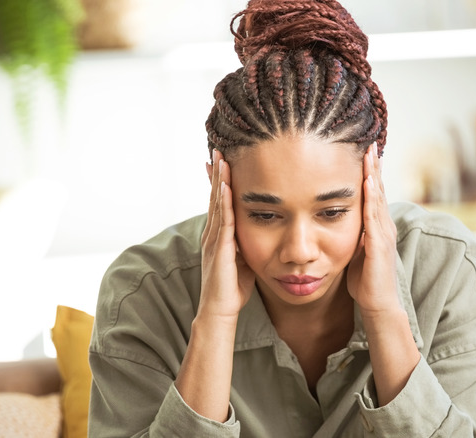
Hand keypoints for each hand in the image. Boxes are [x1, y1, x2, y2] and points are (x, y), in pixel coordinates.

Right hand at [200, 150, 255, 318]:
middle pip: (215, 196)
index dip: (220, 181)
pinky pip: (223, 221)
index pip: (219, 202)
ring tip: (220, 159)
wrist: (220, 310)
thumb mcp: (244, 259)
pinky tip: (226, 186)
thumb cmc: (233, 289)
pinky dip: (224, 202)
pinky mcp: (220, 249)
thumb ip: (247, 243)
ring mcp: (214, 240)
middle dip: (217, 173)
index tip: (222, 161)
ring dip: (219, 181)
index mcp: (218, 235)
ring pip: (217, 204)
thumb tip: (262, 231)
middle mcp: (213, 233)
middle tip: (218, 150)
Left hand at [347, 143, 399, 315]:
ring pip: (380, 198)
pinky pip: (375, 217)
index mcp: (378, 227)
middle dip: (374, 166)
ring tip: (370, 154)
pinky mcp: (380, 245)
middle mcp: (385, 227)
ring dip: (375, 175)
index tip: (364, 152)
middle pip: (380, 190)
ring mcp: (384, 234)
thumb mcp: (356, 252)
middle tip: (369, 143)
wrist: (378, 305)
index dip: (370, 173)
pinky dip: (373, 198)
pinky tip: (369, 183)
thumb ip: (352, 235)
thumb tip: (338, 221)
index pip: (374, 194)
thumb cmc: (365, 282)